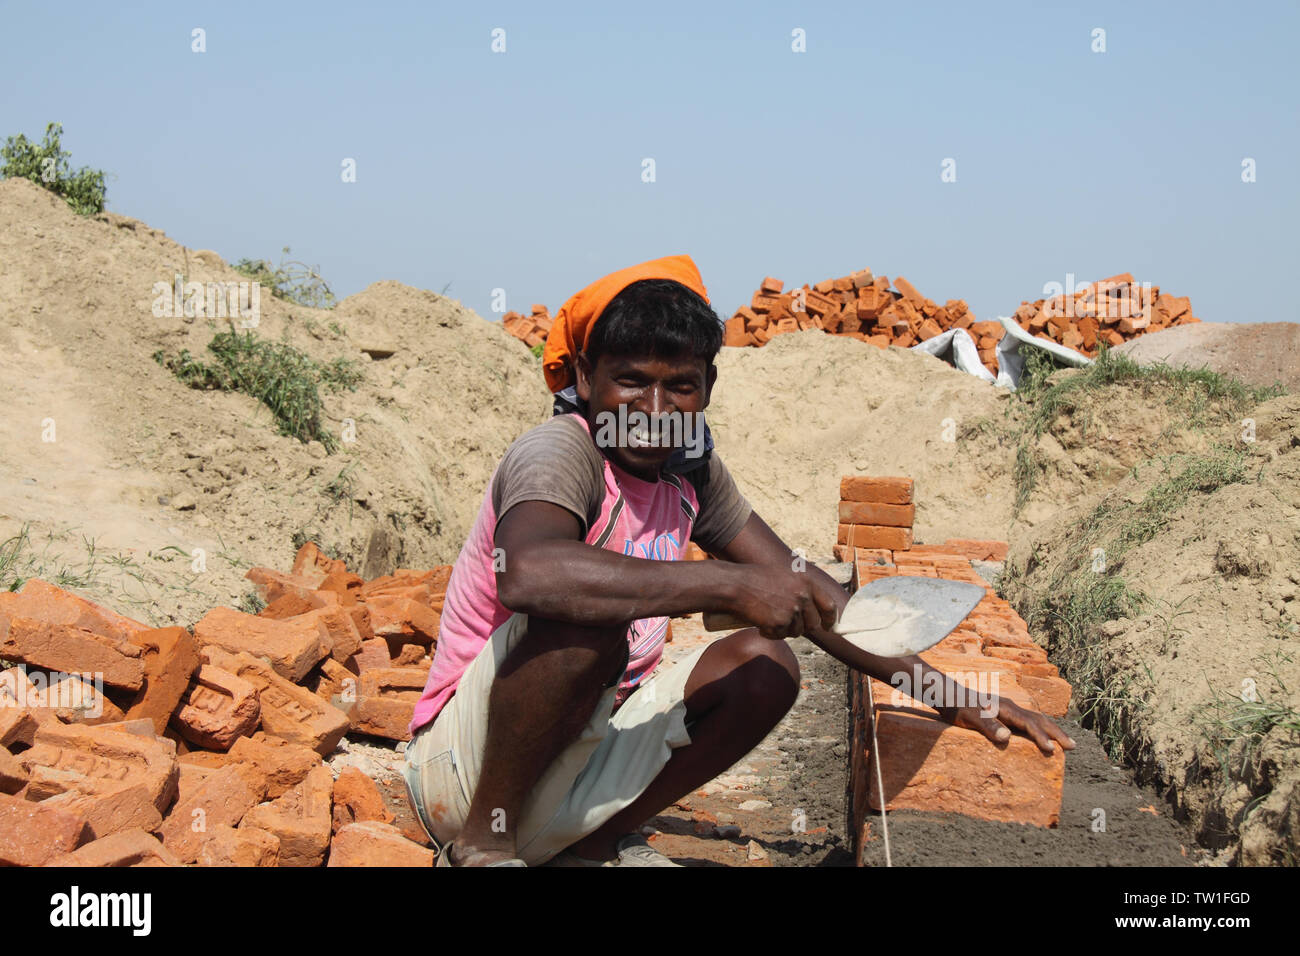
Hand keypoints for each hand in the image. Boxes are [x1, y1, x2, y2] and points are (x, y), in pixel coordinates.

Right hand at [727, 563, 838, 639]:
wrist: (736, 585)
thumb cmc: (756, 579)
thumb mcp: (785, 575)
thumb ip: (802, 589)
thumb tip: (815, 609)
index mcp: (806, 582)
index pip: (829, 605)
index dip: (830, 619)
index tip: (828, 626)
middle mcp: (802, 596)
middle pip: (813, 623)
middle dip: (802, 626)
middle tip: (786, 622)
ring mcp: (791, 610)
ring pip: (796, 632)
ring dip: (784, 629)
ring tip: (769, 617)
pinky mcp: (779, 623)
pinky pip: (780, 636)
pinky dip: (770, 633)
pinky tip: (761, 623)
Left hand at [936, 696, 1076, 755]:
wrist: (945, 694)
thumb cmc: (956, 706)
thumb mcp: (968, 718)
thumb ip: (987, 726)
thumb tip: (1007, 738)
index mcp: (1005, 708)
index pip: (1029, 724)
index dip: (1041, 737)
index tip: (1053, 750)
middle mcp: (1010, 706)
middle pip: (1039, 720)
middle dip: (1056, 733)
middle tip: (1074, 747)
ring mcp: (1007, 708)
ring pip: (1035, 719)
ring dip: (1051, 731)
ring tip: (1065, 743)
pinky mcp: (1002, 712)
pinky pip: (1027, 721)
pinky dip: (1039, 729)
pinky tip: (1040, 737)